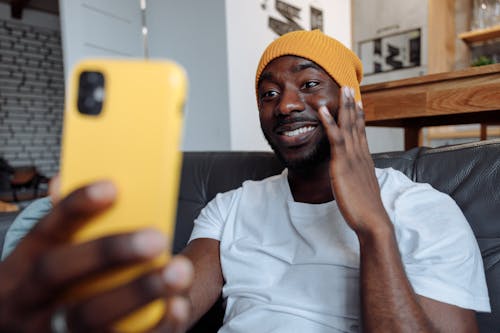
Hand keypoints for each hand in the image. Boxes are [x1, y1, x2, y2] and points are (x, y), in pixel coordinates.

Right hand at [0, 181, 193, 332]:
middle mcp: (27, 302)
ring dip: (138, 292)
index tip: (112, 187)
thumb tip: (64, 180)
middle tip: (156, 236)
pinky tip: (176, 306)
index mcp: (20, 268)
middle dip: (108, 251)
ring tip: (179, 271)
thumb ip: (63, 225)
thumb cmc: (52, 290)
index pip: (44, 230)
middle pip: (59, 272)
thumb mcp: (44, 260)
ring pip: (88, 316)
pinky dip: (152, 328)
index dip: (75, 207)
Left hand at [318, 86, 390, 235]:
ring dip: (345, 106)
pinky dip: (330, 122)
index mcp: (365, 160)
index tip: (357, 102)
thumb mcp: (361, 189)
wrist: (372, 221)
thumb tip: (354, 176)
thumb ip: (357, 178)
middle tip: (350, 88)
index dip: (359, 116)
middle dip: (353, 105)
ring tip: (342, 89)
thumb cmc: (366, 209)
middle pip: (357, 125)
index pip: (362, 133)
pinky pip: (336, 138)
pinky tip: (324, 110)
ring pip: (349, 126)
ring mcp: (353, 158)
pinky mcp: (343, 164)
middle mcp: (361, 155)